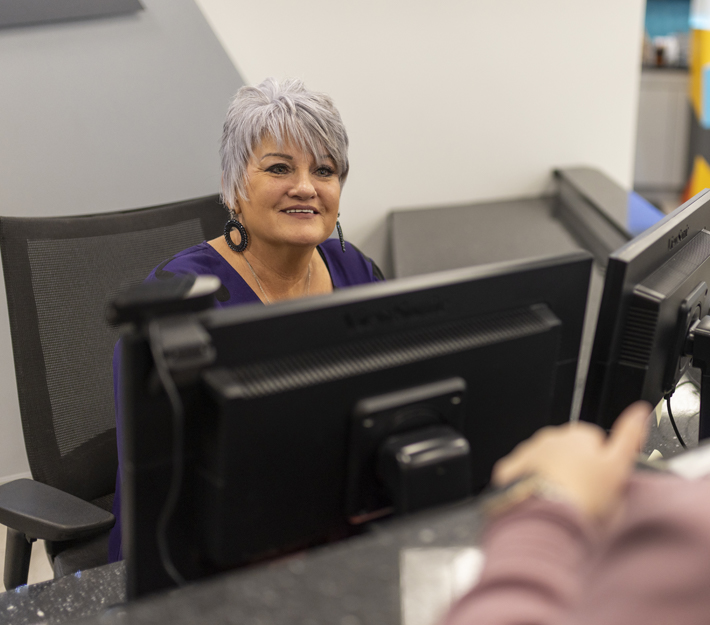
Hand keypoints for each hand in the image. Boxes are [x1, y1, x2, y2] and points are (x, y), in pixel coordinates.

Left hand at [491, 401, 650, 519]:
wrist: (545, 517)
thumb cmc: (585, 496)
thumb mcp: (618, 467)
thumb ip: (630, 436)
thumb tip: (640, 411)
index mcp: (578, 434)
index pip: (596, 440)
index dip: (602, 463)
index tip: (604, 480)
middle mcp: (550, 438)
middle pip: (568, 451)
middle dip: (575, 468)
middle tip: (584, 494)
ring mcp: (527, 452)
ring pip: (544, 461)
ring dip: (551, 475)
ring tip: (562, 500)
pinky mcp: (510, 469)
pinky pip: (521, 473)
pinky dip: (528, 483)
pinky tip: (539, 499)